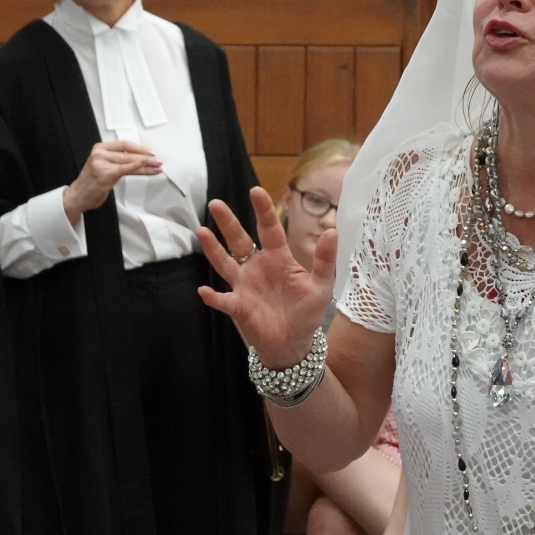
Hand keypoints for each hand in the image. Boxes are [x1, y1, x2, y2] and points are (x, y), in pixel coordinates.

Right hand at [62, 141, 161, 222]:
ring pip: (129, 161)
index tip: (152, 152)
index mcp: (100, 147)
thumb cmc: (92, 183)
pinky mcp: (105, 173)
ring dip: (146, 165)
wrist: (78, 196)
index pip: (124, 144)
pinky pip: (126, 169)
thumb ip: (118, 161)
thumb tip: (140, 160)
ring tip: (158, 167)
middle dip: (146, 157)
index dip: (140, 148)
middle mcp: (100, 152)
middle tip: (159, 161)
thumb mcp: (104, 166)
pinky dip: (139, 168)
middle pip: (128, 153)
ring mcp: (101, 162)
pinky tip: (149, 169)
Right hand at [197, 187, 335, 367]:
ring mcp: (244, 286)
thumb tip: (332, 230)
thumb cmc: (306, 311)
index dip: (263, 211)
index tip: (255, 191)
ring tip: (202, 232)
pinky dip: (213, 297)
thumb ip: (324, 260)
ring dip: (213, 249)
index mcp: (278, 258)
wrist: (293, 343)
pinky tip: (204, 290)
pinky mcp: (238, 306)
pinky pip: (223, 300)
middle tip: (215, 203)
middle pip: (240, 241)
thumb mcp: (321, 285)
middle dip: (228, 223)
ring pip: (225, 263)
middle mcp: (257, 267)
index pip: (269, 229)